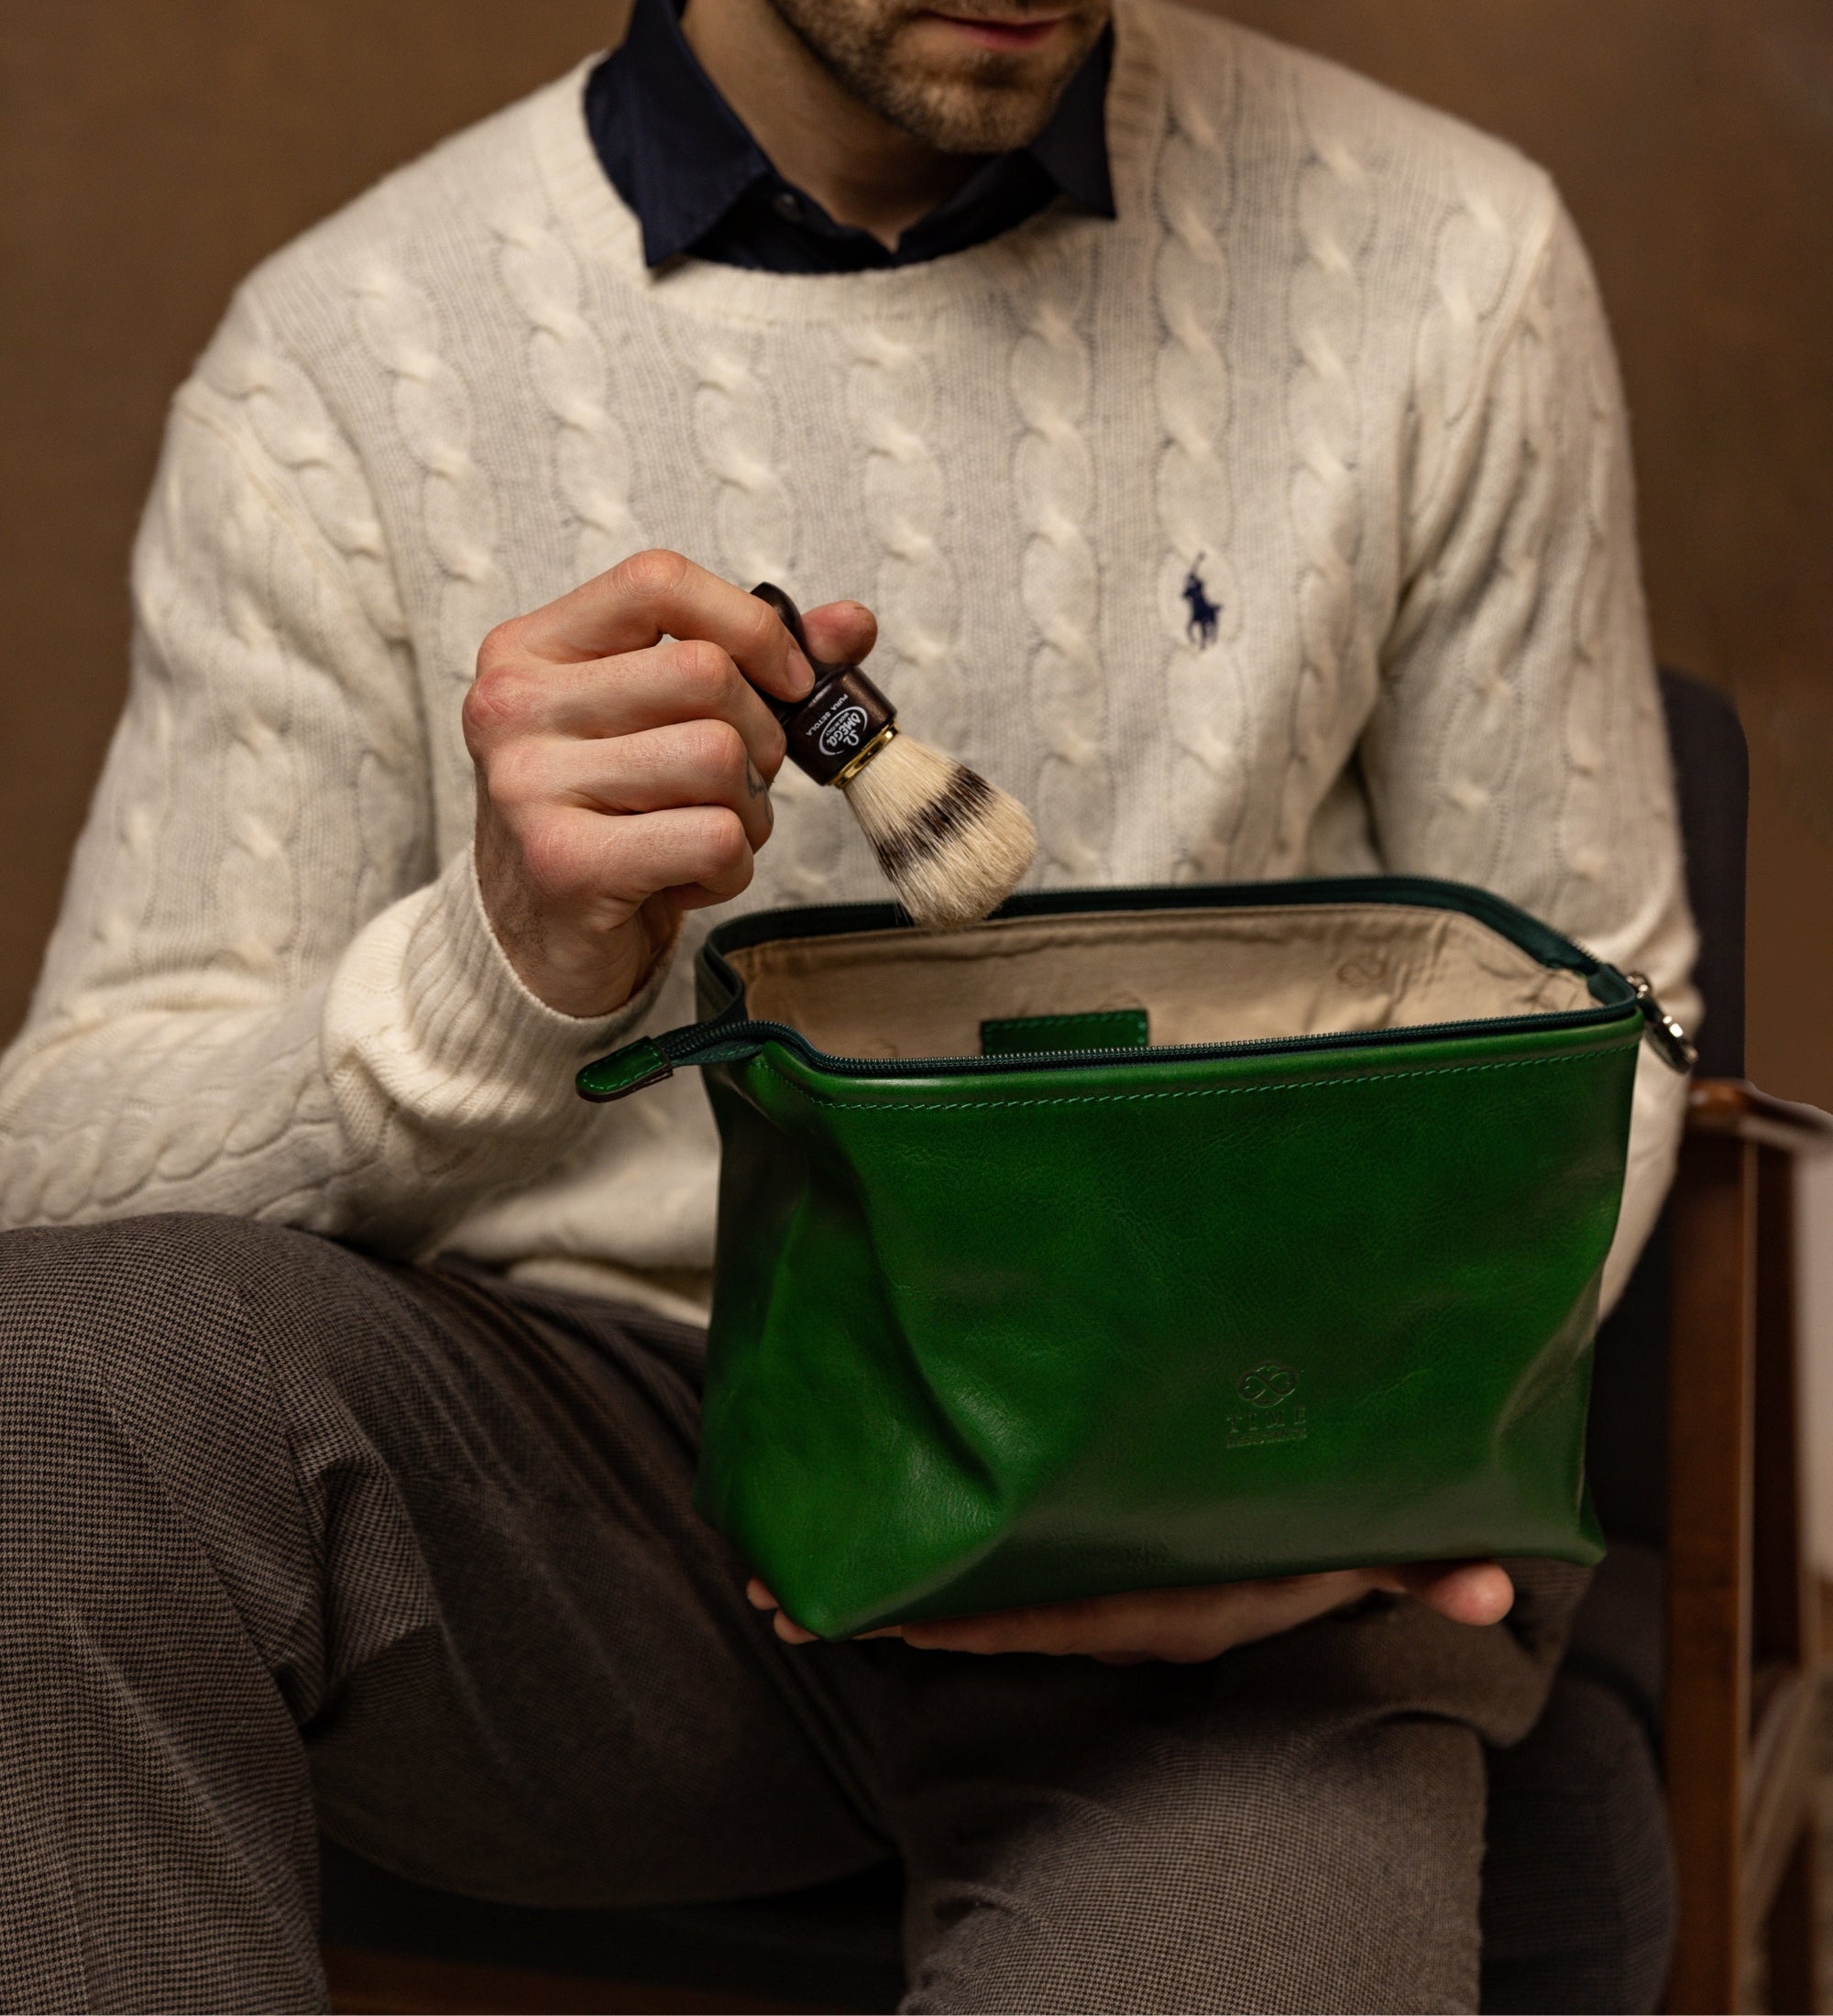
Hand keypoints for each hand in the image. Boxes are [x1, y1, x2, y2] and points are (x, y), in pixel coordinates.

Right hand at [464, 550, 877, 1016]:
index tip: (788, 681)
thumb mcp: (664, 724)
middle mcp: (512, 706)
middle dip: (760, 737)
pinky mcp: (564, 863)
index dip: (750, 626)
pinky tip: (685, 878)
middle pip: (706, 673)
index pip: (657, 582)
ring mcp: (529, 785)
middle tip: (738, 785)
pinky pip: (715, 837)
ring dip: (748, 811)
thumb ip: (753, 665)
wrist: (538, 943)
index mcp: (530, 649)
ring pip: (718, 756)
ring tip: (707, 835)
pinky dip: (730, 869)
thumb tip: (852, 624)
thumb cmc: (611, 819)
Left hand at [746, 1562, 1513, 1663]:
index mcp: (1153, 1599)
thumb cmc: (1314, 1552)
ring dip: (875, 1588)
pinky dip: (914, 1576)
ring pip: (962, 1597)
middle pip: (969, 1613)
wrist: (1298, 1572)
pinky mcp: (1072, 1573)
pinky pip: (982, 1579)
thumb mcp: (1361, 1556)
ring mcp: (1080, 1595)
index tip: (846, 1607)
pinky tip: (857, 1549)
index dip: (941, 1616)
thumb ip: (1418, 1563)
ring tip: (774, 1571)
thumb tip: (1488, 1575)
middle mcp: (1101, 1604)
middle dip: (873, 1603)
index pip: (1033, 1615)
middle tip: (763, 1583)